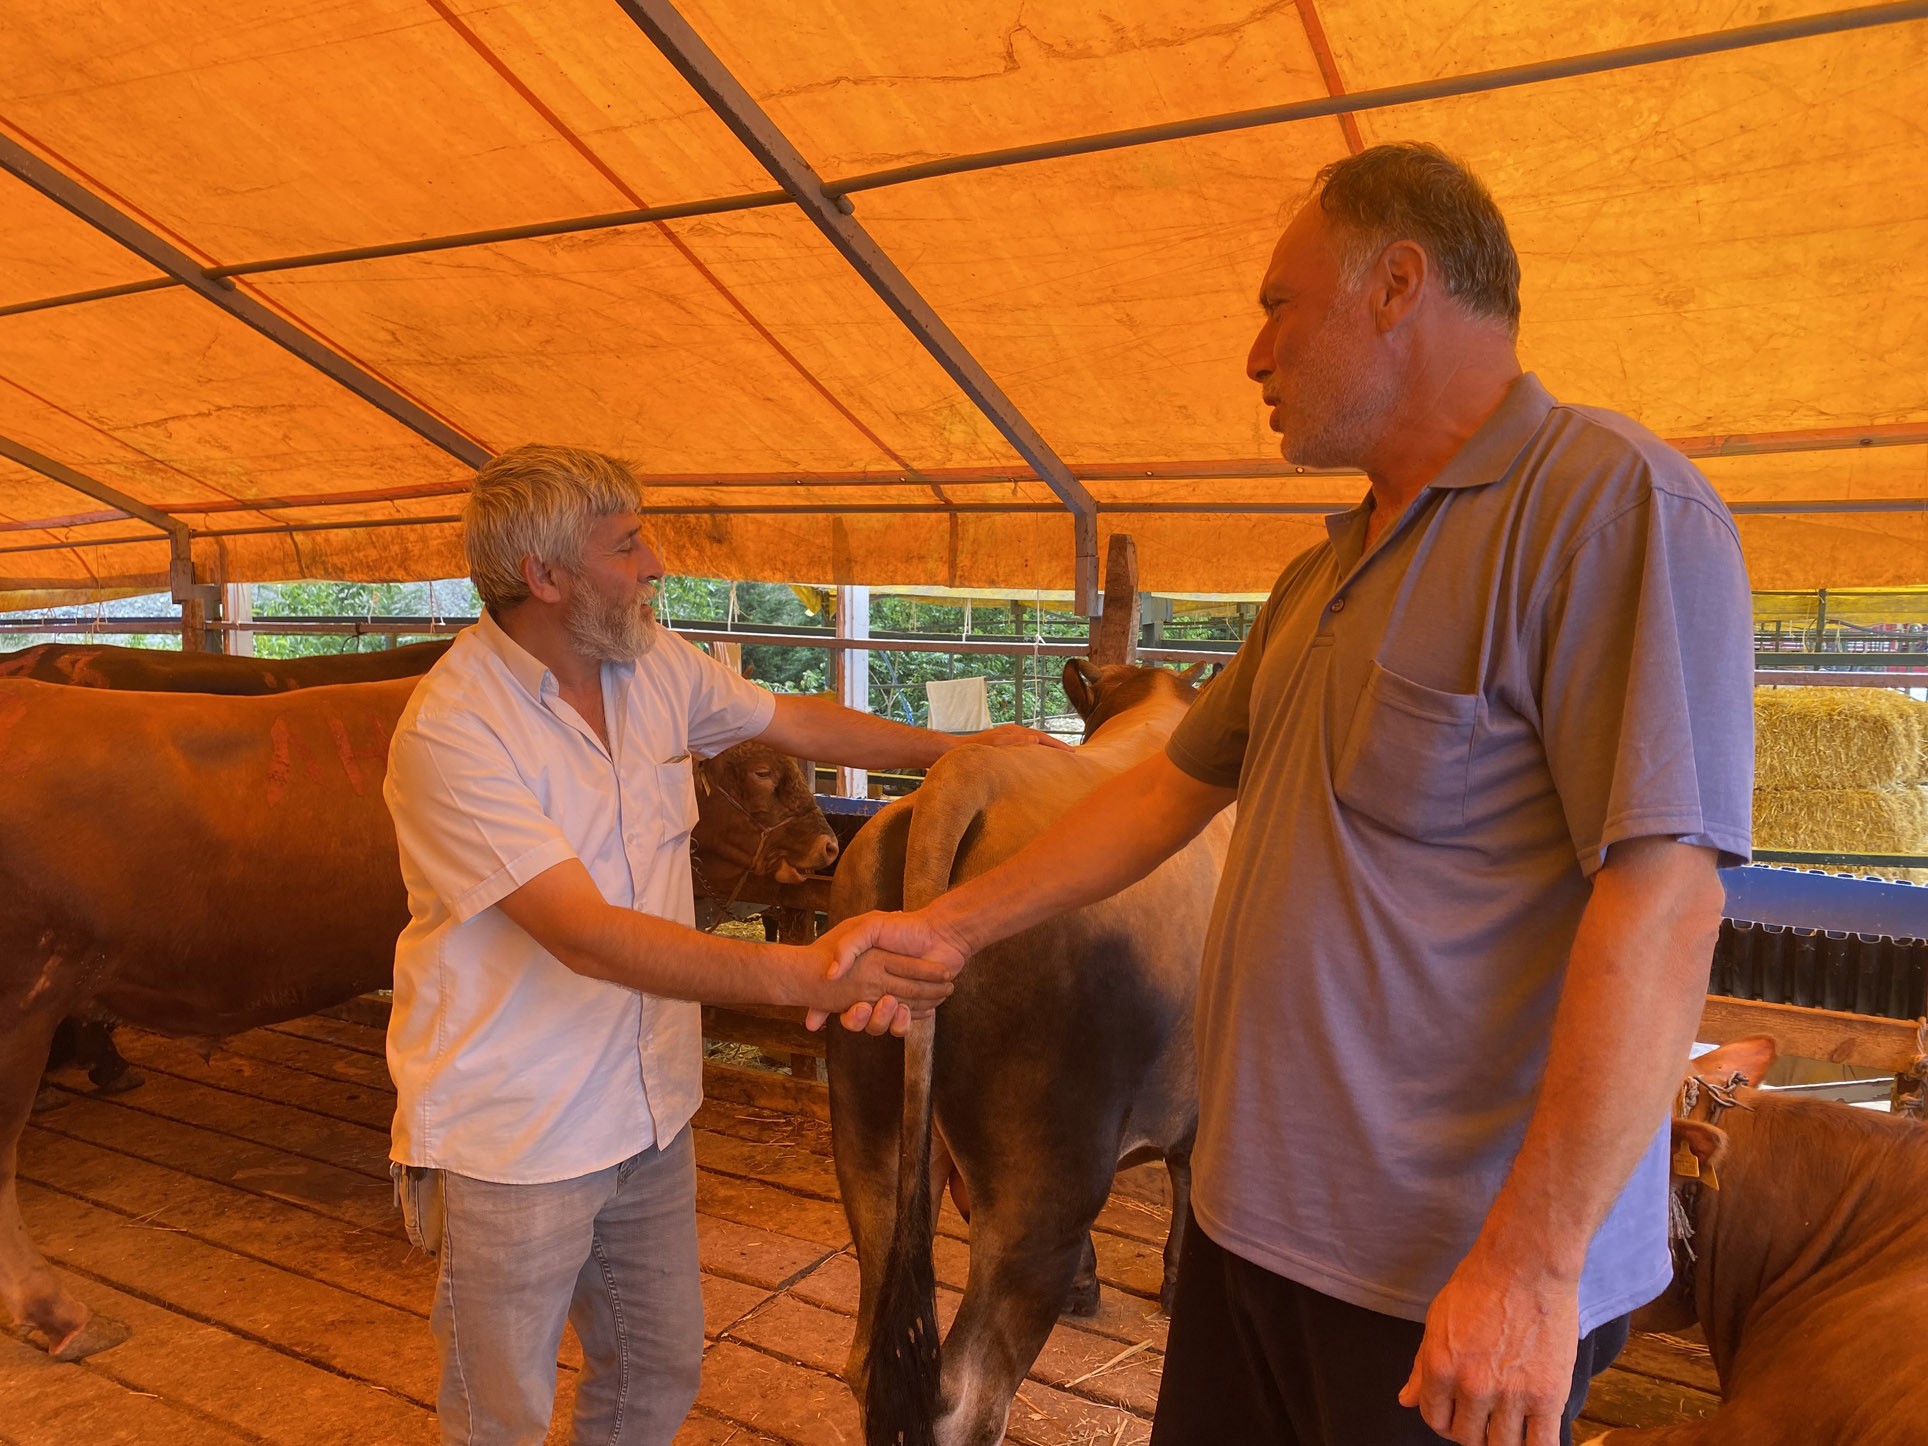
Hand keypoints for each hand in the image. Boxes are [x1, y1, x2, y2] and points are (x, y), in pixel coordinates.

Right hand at [806, 909, 971, 1034]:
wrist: (941, 935)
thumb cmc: (904, 928)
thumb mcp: (868, 927)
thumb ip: (848, 947)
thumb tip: (831, 975)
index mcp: (860, 972)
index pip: (836, 998)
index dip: (826, 1008)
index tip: (836, 1005)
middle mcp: (874, 989)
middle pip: (857, 1018)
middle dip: (858, 1017)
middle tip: (863, 1006)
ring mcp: (893, 1000)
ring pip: (878, 1025)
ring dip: (882, 1018)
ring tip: (890, 1002)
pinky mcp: (912, 1008)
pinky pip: (900, 1025)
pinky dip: (902, 1021)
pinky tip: (905, 1008)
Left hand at [968, 723, 1071, 752]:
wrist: (955, 750)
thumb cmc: (974, 750)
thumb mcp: (996, 746)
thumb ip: (1015, 741)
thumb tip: (1035, 738)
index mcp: (1014, 732)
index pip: (1042, 738)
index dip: (1057, 745)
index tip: (1071, 752)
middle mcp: (1013, 732)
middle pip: (1040, 737)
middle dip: (1056, 745)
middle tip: (1072, 753)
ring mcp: (1008, 736)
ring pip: (1034, 741)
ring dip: (1047, 747)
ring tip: (1059, 755)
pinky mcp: (1004, 743)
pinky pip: (1026, 746)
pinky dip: (1036, 750)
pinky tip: (1038, 758)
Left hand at [1398, 1251, 1578, 1445]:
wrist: (1525, 1265)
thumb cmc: (1480, 1285)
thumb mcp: (1437, 1320)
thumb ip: (1421, 1366)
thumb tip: (1406, 1400)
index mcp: (1440, 1367)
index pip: (1434, 1419)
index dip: (1444, 1421)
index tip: (1457, 1416)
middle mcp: (1472, 1386)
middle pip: (1467, 1438)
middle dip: (1473, 1431)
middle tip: (1485, 1417)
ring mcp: (1510, 1394)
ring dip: (1502, 1440)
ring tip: (1508, 1423)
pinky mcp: (1547, 1395)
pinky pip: (1542, 1445)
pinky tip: (1535, 1434)